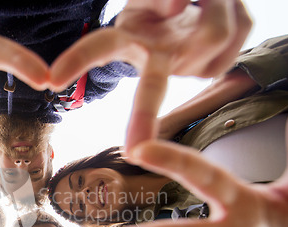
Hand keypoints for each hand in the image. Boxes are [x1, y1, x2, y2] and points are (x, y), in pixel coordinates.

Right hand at [49, 0, 251, 151]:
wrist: (191, 12)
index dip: (77, 61)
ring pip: (213, 36)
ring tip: (205, 4)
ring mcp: (181, 66)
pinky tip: (218, 24)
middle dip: (143, 121)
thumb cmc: (162, 3)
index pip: (97, 48)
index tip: (51, 80)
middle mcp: (149, 57)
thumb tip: (178, 5)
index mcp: (126, 37)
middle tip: (135, 151)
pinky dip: (236, 25)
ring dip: (218, 9)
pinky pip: (235, 48)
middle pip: (148, 89)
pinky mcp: (211, 69)